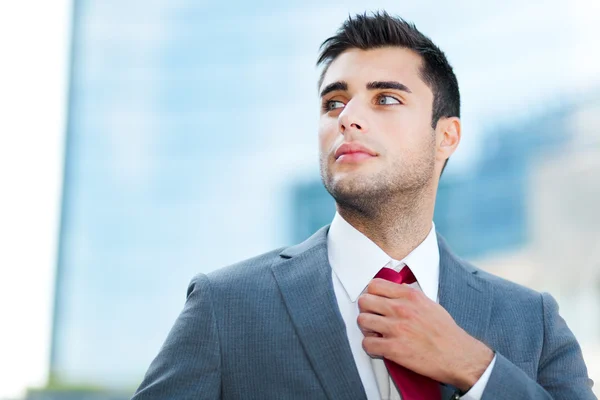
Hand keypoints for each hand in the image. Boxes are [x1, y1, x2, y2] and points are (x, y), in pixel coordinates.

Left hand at [357, 278, 493, 391]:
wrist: (458, 356)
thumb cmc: (446, 332)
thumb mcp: (430, 304)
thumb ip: (410, 295)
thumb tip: (396, 288)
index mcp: (410, 296)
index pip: (375, 285)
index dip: (372, 294)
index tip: (375, 302)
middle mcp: (401, 309)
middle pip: (364, 301)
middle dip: (366, 310)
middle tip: (374, 318)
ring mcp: (396, 329)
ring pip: (362, 321)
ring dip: (367, 328)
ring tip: (376, 333)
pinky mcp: (393, 349)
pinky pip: (367, 343)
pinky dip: (370, 346)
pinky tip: (379, 347)